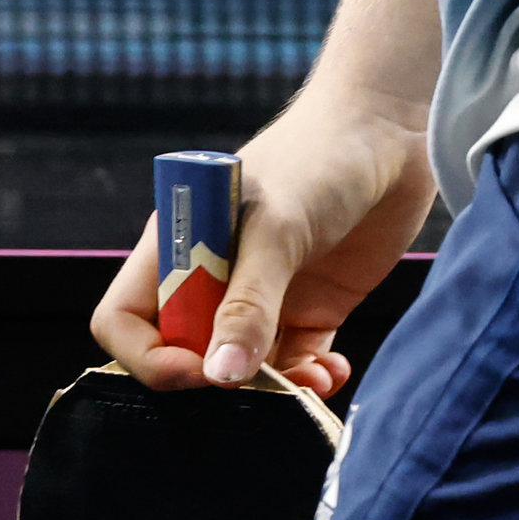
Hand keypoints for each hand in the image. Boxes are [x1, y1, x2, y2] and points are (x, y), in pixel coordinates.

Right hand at [94, 98, 436, 396]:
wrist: (393, 128)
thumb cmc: (319, 156)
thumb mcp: (277, 228)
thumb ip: (248, 303)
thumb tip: (221, 374)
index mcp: (179, 246)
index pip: (125, 320)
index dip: (148, 356)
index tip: (199, 369)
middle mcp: (213, 275)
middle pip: (182, 354)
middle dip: (215, 382)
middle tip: (261, 385)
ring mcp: (264, 295)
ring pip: (243, 370)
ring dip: (270, 391)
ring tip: (310, 382)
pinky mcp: (313, 306)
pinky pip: (294, 365)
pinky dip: (308, 380)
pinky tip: (332, 372)